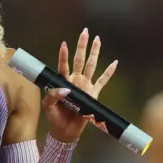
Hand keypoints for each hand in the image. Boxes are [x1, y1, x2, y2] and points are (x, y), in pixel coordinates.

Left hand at [42, 28, 117, 142]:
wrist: (65, 131)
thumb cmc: (54, 118)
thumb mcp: (48, 106)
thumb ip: (53, 96)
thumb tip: (64, 89)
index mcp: (63, 82)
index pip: (63, 65)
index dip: (64, 55)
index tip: (65, 44)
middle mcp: (75, 81)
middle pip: (80, 60)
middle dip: (82, 46)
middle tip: (85, 31)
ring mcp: (85, 86)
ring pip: (91, 66)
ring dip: (95, 53)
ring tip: (98, 39)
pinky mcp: (93, 94)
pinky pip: (103, 81)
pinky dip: (109, 72)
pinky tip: (114, 62)